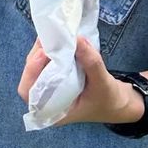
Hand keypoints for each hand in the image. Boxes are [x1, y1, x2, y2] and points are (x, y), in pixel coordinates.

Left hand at [17, 36, 142, 125]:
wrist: (119, 103)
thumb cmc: (109, 100)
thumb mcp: (103, 83)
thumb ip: (91, 63)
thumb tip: (77, 39)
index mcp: (53, 111)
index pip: (29, 93)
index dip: (31, 72)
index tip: (42, 54)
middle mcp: (46, 101)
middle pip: (30, 76)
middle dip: (37, 56)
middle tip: (47, 39)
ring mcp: (50, 88)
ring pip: (37, 67)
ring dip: (42, 51)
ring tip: (52, 36)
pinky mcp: (56, 76)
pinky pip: (47, 63)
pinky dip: (50, 51)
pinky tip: (56, 40)